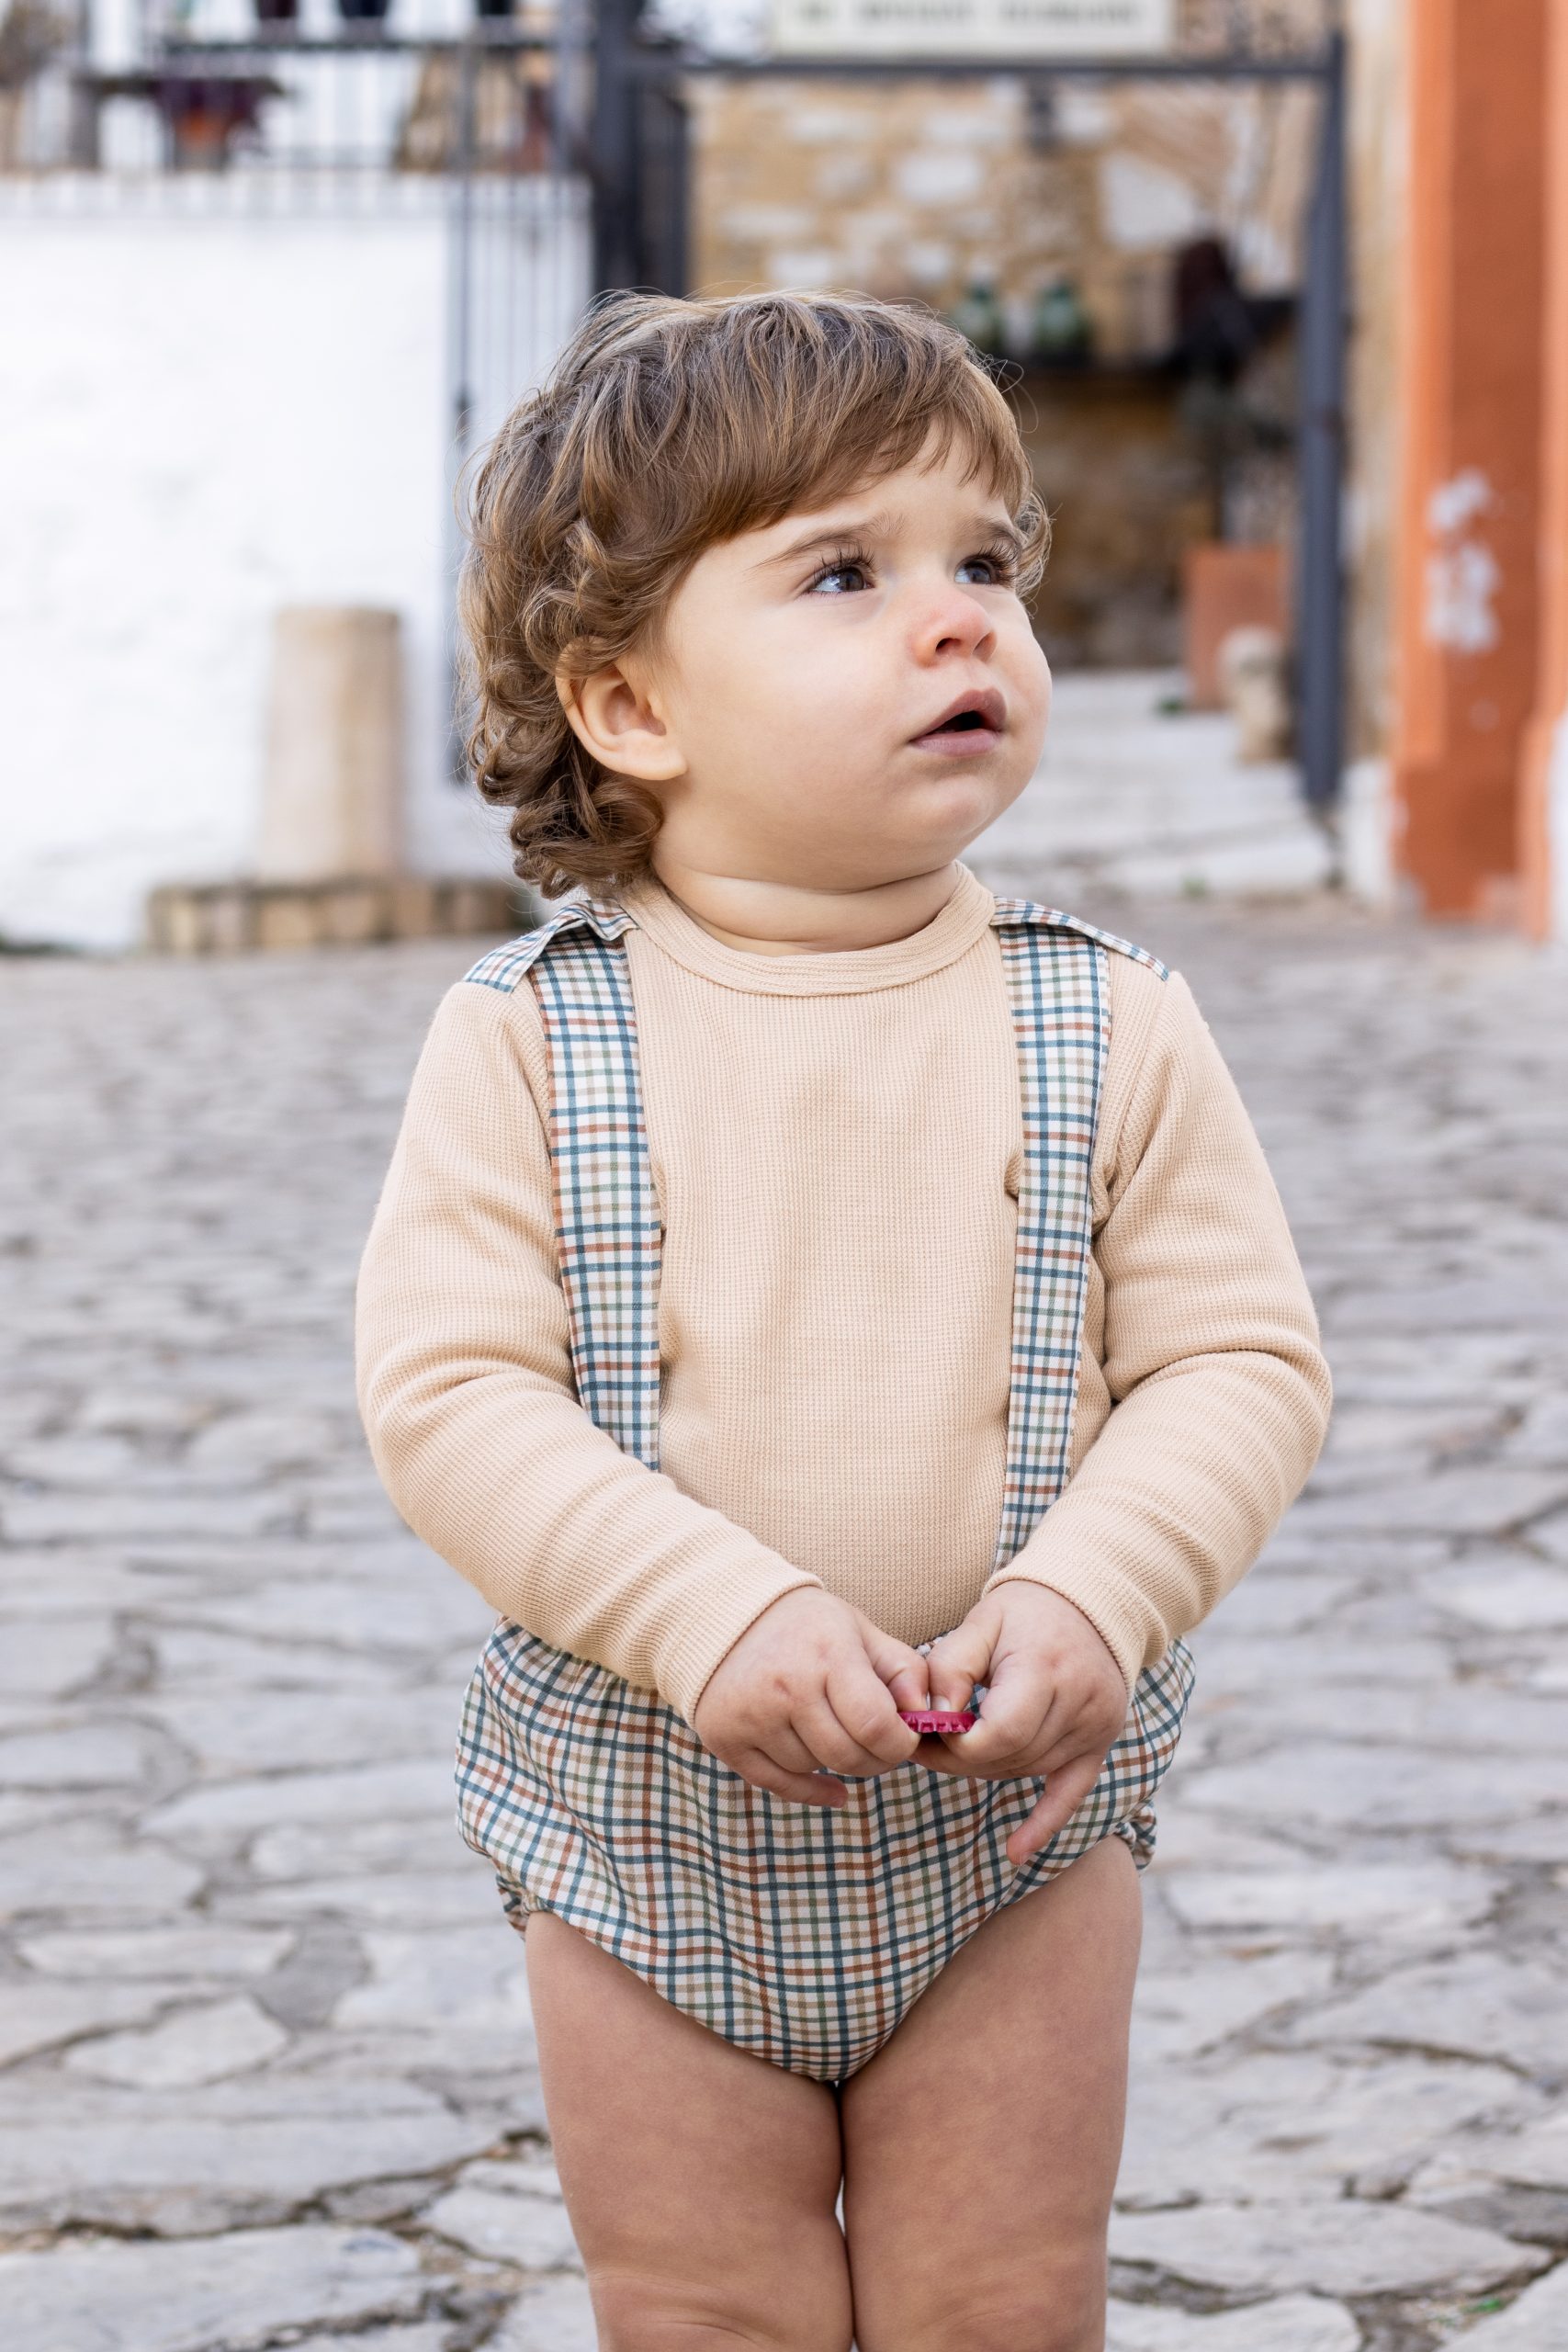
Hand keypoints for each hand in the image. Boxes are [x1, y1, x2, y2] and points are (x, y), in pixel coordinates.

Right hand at [692, 1589, 924, 1806]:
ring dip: (833, 1759)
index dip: (900, 1743)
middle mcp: (785, 1687)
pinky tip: (833, 1788)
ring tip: (830, 1727)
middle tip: (877, 1743)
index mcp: (827, 1655)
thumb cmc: (807, 1626)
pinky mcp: (726, 1739)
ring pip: (815, 1769)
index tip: (903, 1736)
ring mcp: (751, 1716)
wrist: (726, 1615)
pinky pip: (781, 1786)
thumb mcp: (860, 1631)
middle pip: (848, 1757)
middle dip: (875, 1759)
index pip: (877, 1727)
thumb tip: (927, 1717)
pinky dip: (812, 1790)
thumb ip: (903, 1671)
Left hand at [916, 1583, 1131, 1865]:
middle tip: (924, 1746)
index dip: (957, 1743)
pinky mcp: (1100, 1743)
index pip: (998, 1733)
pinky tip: (1017, 1852)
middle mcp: (1079, 1702)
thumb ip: (951, 1665)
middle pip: (1010, 1756)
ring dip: (988, 1767)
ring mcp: (1095, 1727)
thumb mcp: (982, 1621)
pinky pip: (1072, 1792)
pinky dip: (1043, 1823)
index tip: (928, 1731)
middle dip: (962, 1757)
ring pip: (1029, 1770)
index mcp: (1046, 1669)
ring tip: (951, 1752)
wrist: (1091, 1604)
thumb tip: (931, 1715)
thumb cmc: (1026, 1611)